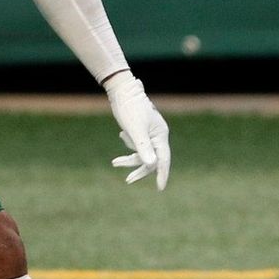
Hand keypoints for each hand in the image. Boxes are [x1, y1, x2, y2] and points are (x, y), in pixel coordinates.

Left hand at [104, 74, 170, 190]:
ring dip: (129, 159)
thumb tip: (151, 165)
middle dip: (139, 170)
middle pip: (152, 159)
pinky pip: (137, 143)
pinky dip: (129, 144)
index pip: (164, 159)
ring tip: (114, 162)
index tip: (160, 188)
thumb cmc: (129, 109)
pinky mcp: (141, 128)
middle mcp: (157, 135)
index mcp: (160, 135)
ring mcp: (150, 132)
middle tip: (127, 181)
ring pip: (142, 152)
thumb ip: (143, 147)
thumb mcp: (135, 130)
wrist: (122, 90)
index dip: (162, 174)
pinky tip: (122, 133)